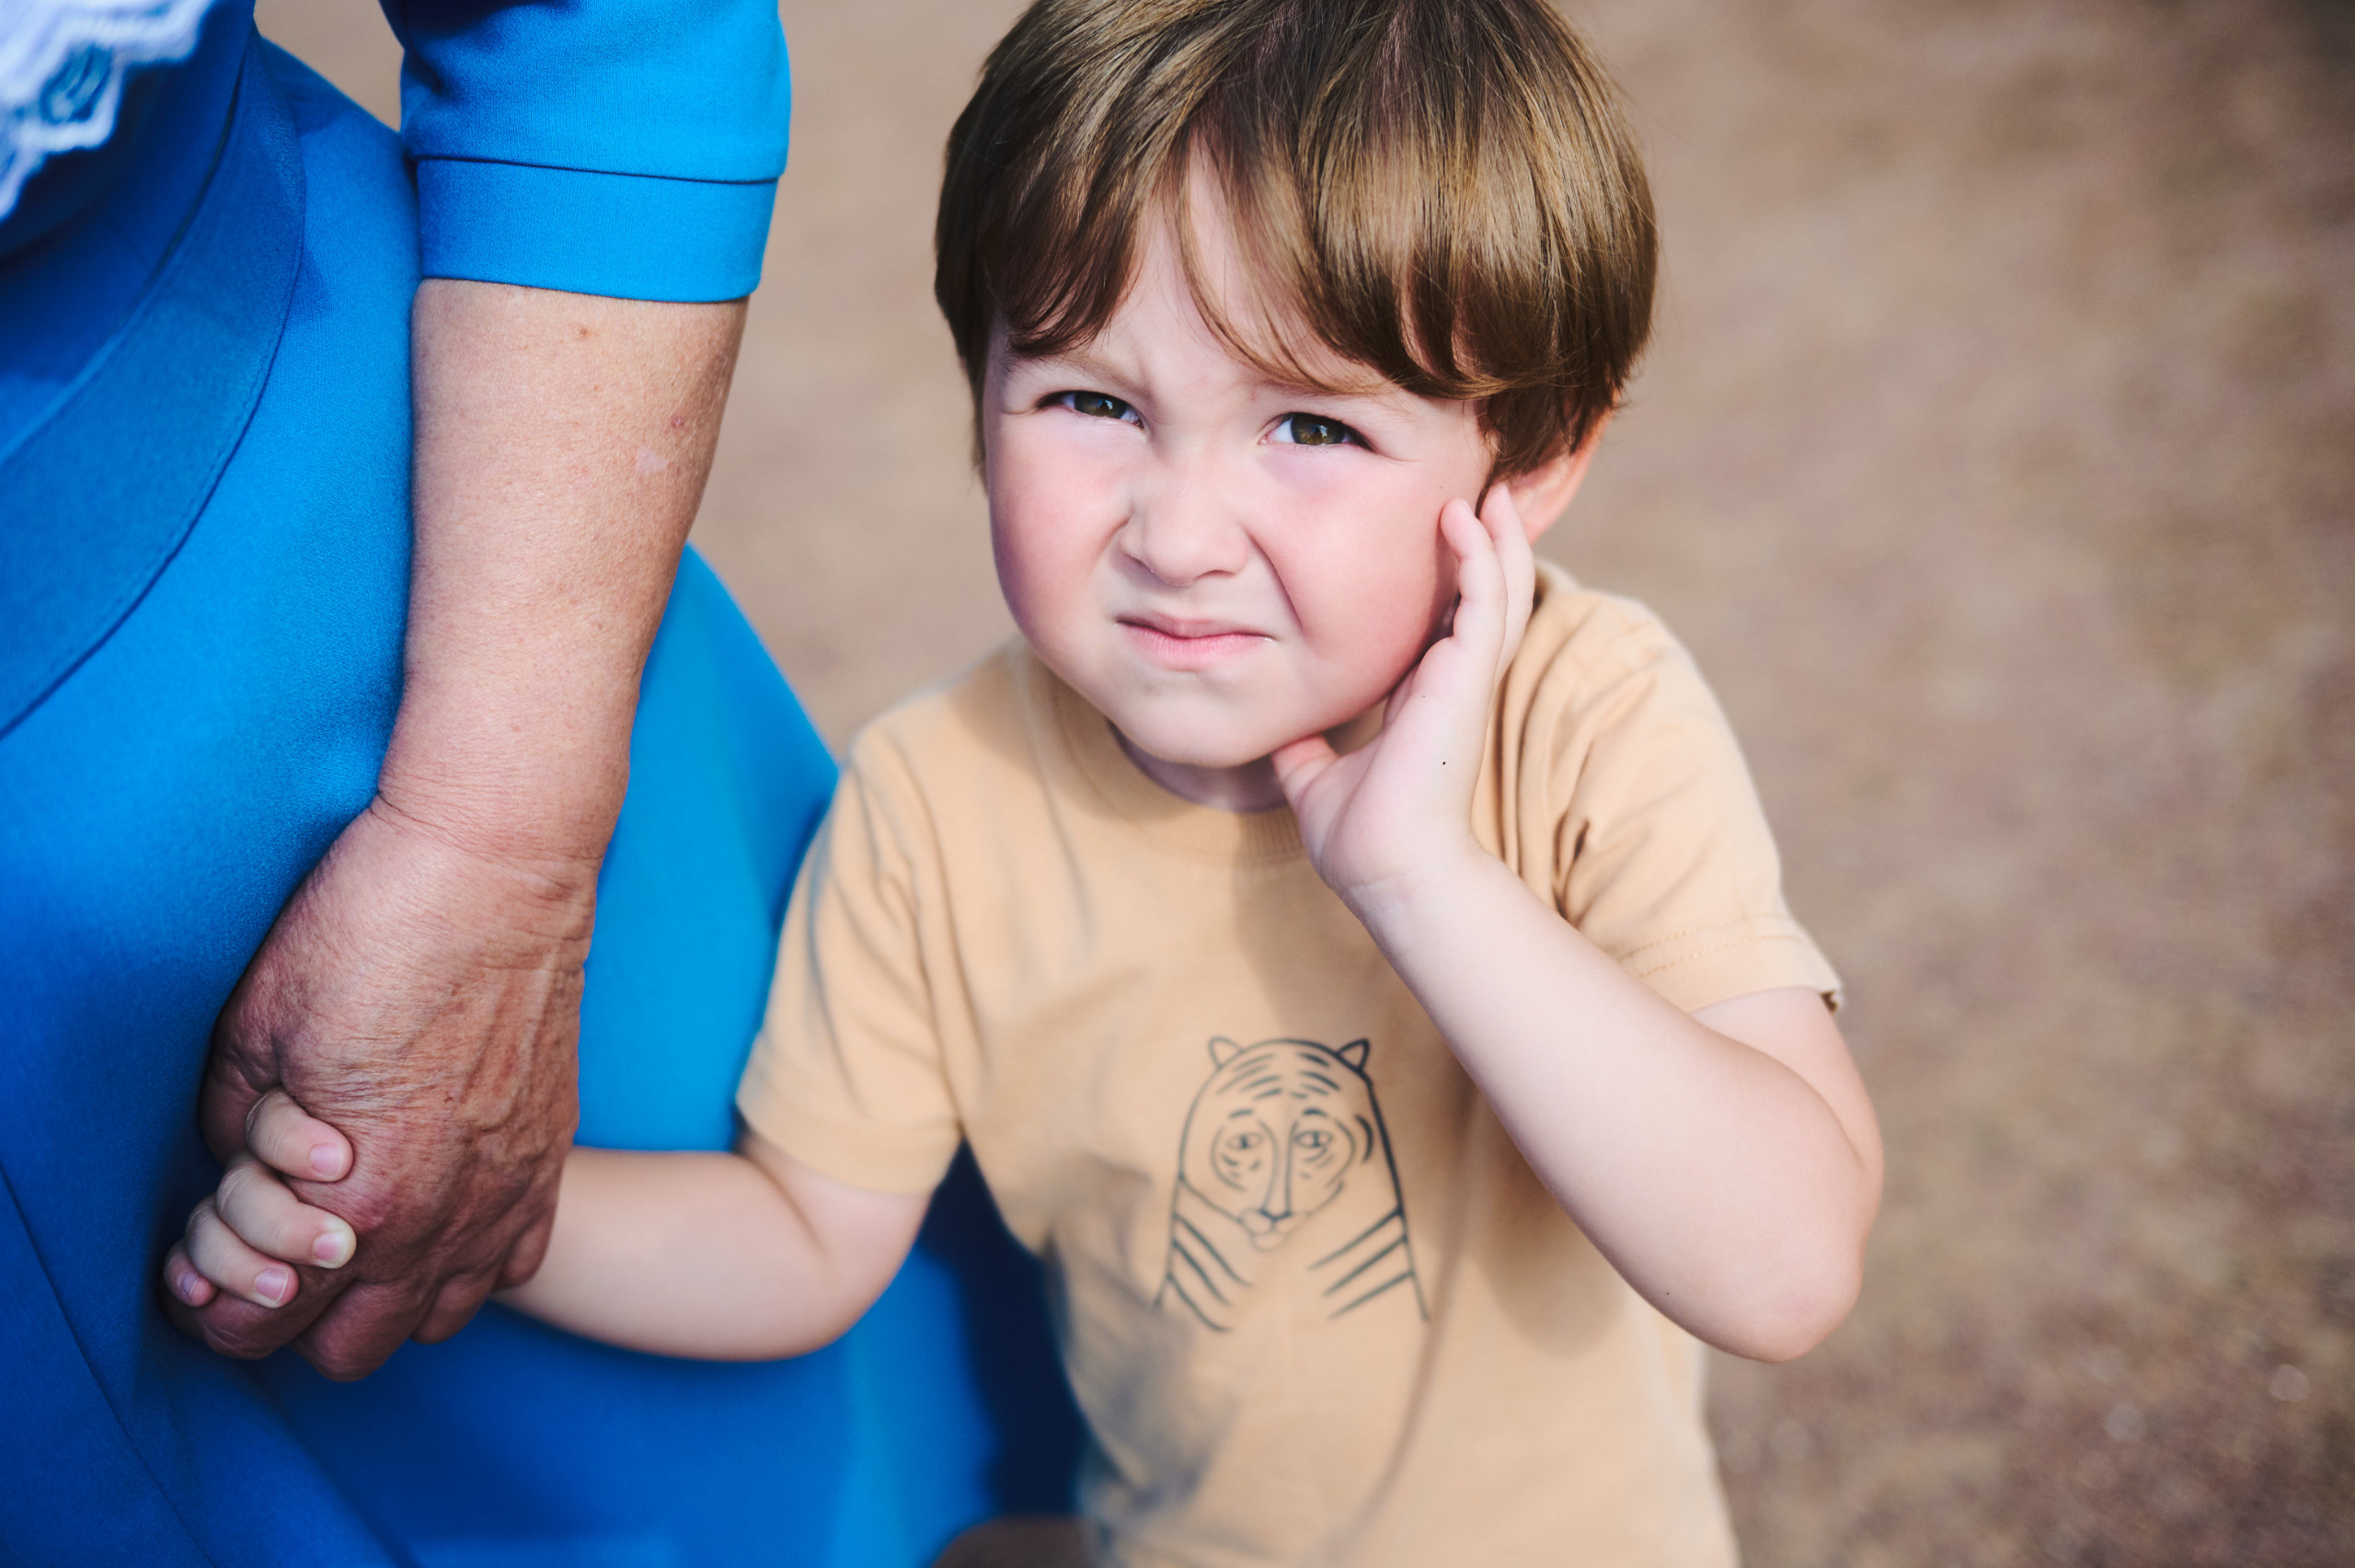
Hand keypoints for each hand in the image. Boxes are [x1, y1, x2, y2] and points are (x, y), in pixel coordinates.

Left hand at [164, 796, 593, 1377]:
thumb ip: (234, 1131)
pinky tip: (431, 1206)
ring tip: (351, 1231)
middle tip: (267, 1247)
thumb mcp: (252, 1033)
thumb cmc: (371, 931)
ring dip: (383, 1295)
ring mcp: (508, 1192)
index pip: (262, 1324)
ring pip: (434, 1322)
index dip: (213, 1305)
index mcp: (359, 1198)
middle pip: (350, 1351)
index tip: (200, 1263)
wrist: (498, 866)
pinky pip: (511, 1267)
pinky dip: (463, 1262)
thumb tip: (240, 1171)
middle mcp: (444, 1218)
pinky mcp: (550, 1155)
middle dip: (292, 1316)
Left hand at [1271, 485, 1537, 911]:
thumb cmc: (1362, 836)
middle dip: (1490, 547)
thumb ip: (1303, 747)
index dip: (1449, 582)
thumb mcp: (1315, 777)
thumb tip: (1274, 730)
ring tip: (1491, 492)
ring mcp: (1464, 680)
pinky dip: (1478, 557)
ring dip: (1497, 539)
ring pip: (1499, 591)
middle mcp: (1451, 684)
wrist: (1386, 870)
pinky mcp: (1466, 679)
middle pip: (1486, 599)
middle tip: (1485, 497)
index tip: (1439, 538)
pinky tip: (1465, 518)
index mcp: (1422, 700)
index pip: (1446, 626)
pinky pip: (1483, 602)